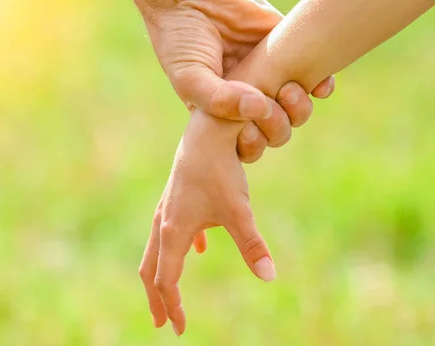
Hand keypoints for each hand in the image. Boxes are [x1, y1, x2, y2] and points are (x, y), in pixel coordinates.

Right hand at [135, 0, 334, 161]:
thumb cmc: (181, 42)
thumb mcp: (191, 78)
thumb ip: (219, 101)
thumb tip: (262, 110)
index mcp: (223, 115)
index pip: (246, 147)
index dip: (253, 146)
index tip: (248, 132)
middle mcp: (248, 100)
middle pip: (276, 132)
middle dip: (278, 128)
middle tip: (268, 106)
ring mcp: (269, 77)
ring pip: (297, 111)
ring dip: (299, 109)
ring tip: (287, 89)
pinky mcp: (288, 52)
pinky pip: (316, 80)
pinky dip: (321, 87)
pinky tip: (317, 86)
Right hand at [139, 110, 273, 335]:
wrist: (207, 134)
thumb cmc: (221, 172)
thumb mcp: (239, 212)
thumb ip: (253, 245)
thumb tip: (270, 276)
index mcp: (173, 232)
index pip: (167, 281)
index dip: (173, 306)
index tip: (181, 329)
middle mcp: (163, 224)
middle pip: (150, 271)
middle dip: (156, 299)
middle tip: (161, 324)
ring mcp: (165, 211)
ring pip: (155, 252)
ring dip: (160, 277)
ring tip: (168, 295)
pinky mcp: (174, 201)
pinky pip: (169, 232)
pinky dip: (178, 249)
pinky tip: (199, 249)